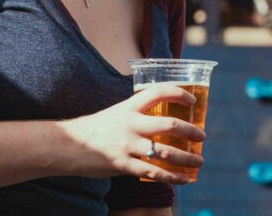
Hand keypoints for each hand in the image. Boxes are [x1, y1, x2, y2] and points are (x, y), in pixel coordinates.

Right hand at [58, 84, 205, 183]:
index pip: (158, 92)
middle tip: (202, 137)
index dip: (179, 93)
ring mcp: (127, 145)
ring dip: (186, 158)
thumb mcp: (119, 113)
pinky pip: (153, 172)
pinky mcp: (123, 165)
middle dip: (190, 131)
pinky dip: (172, 176)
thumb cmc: (98, 128)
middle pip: (169, 124)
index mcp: (130, 107)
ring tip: (199, 161)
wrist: (68, 146)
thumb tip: (165, 122)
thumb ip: (139, 115)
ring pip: (165, 152)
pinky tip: (185, 179)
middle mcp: (131, 124)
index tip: (193, 101)